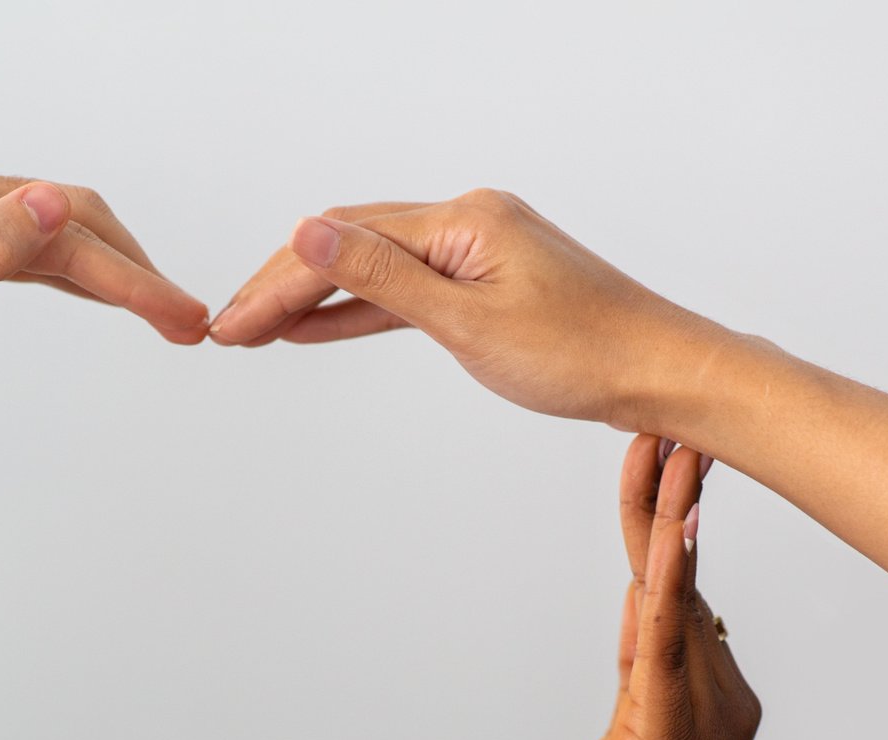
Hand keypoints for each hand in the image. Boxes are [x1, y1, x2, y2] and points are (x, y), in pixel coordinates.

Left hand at [0, 163, 207, 431]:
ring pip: (48, 229)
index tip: (186, 323)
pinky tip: (94, 293)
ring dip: (108, 268)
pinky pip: (17, 243)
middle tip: (187, 322)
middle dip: (135, 269)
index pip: (67, 236)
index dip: (135, 281)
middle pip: (68, 217)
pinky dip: (67, 268)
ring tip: (160, 312)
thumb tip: (51, 201)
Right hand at [206, 189, 722, 428]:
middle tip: (227, 329)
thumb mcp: (467, 324)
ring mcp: (481, 248)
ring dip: (313, 297)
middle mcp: (469, 220)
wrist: (660, 371)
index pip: (344, 241)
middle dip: (282, 284)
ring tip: (256, 330)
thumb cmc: (583, 354)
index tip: (231, 325)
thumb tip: (308, 231)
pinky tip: (319, 327)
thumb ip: (381, 279)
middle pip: (350, 242)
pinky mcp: (490, 279)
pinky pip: (407, 287)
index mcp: (464, 220)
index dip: (279, 283)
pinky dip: (359, 308)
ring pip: (374, 265)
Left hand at [538, 436, 759, 739]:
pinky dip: (661, 594)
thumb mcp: (636, 739)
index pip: (685, 589)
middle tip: (676, 416)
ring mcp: (698, 723)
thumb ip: (654, 673)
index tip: (674, 445)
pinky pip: (660, 652)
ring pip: (680, 603)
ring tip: (673, 448)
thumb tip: (660, 607)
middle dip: (677, 498)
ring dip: (672, 523)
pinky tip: (666, 544)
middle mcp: (721, 700)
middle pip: (685, 580)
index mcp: (717, 697)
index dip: (673, 516)